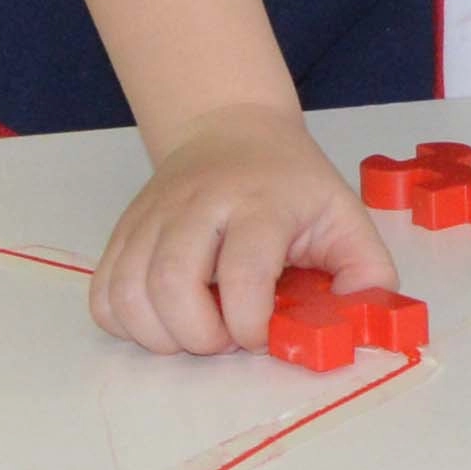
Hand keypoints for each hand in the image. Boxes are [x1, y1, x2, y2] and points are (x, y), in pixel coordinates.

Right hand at [93, 107, 390, 354]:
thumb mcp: (345, 215)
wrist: (231, 131)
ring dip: (160, 335)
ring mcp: (153, 217)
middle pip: (172, 283)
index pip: (242, 271)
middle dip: (199, 335)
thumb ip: (367, 273)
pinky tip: (162, 320)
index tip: (262, 337)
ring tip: (196, 332)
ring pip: (129, 292)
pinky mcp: (124, 232)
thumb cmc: (291, 184)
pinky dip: (126, 323)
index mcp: (260, 202)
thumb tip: (362, 326)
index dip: (249, 323)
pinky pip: (103, 293)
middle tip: (226, 338)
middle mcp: (198, 205)